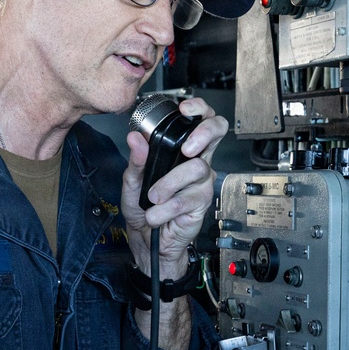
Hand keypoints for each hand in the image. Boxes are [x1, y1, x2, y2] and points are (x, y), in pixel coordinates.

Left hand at [122, 96, 226, 277]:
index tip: (185, 109)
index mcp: (181, 150)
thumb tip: (135, 139)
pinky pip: (187, 199)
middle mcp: (196, 162)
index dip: (199, 109)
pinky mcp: (201, 203)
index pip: (200, 120)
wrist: (147, 240)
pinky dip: (167, 208)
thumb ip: (135, 160)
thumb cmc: (143, 207)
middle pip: (216, 132)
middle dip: (203, 134)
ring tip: (153, 197)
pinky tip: (156, 213)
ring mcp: (201, 183)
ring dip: (169, 184)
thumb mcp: (132, 181)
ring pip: (196, 169)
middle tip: (187, 149)